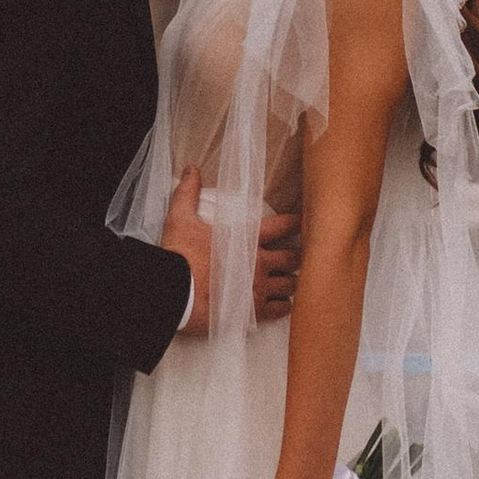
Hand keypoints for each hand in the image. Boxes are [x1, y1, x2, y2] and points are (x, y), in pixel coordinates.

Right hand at [162, 172, 302, 337]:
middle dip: (297, 256)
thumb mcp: (181, 219)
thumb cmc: (180, 255)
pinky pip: (280, 308)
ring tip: (292, 280)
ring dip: (291, 281)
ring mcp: (259, 287)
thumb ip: (189, 192)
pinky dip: (284, 305)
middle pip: (292, 257)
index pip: (282, 225)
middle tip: (299, 256)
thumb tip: (191, 169)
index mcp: (246, 237)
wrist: (174, 290)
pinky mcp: (254, 310)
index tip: (303, 222)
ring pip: (290, 284)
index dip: (296, 223)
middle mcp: (259, 262)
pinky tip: (283, 303)